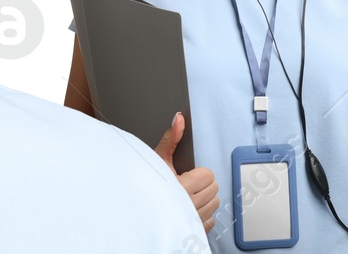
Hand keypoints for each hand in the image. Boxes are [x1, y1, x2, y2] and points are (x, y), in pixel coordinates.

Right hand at [155, 112, 217, 232]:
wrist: (133, 208)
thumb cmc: (144, 183)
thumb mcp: (157, 158)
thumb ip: (171, 138)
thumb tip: (179, 119)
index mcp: (181, 187)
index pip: (208, 175)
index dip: (198, 172)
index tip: (187, 174)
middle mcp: (188, 205)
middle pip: (214, 188)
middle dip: (202, 183)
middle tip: (187, 182)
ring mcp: (192, 219)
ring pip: (215, 203)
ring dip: (204, 198)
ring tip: (187, 194)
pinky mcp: (194, 229)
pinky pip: (211, 220)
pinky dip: (203, 214)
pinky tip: (189, 207)